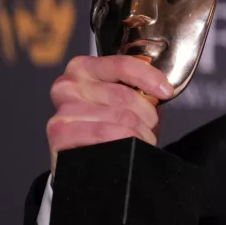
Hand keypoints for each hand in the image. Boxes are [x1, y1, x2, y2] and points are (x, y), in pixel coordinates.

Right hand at [46, 55, 172, 172]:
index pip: (123, 65)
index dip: (150, 77)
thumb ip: (134, 88)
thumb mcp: (118, 100)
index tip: (165, 91)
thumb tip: (161, 89)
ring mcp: (62, 110)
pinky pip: (105, 134)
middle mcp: (68, 86)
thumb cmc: (103, 125)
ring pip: (121, 119)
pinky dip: (124, 144)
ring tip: (139, 141)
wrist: (80, 159)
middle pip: (125, 96)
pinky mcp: (60, 134)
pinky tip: (126, 149)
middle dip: (147, 116)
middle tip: (148, 129)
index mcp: (83, 68)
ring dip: (140, 135)